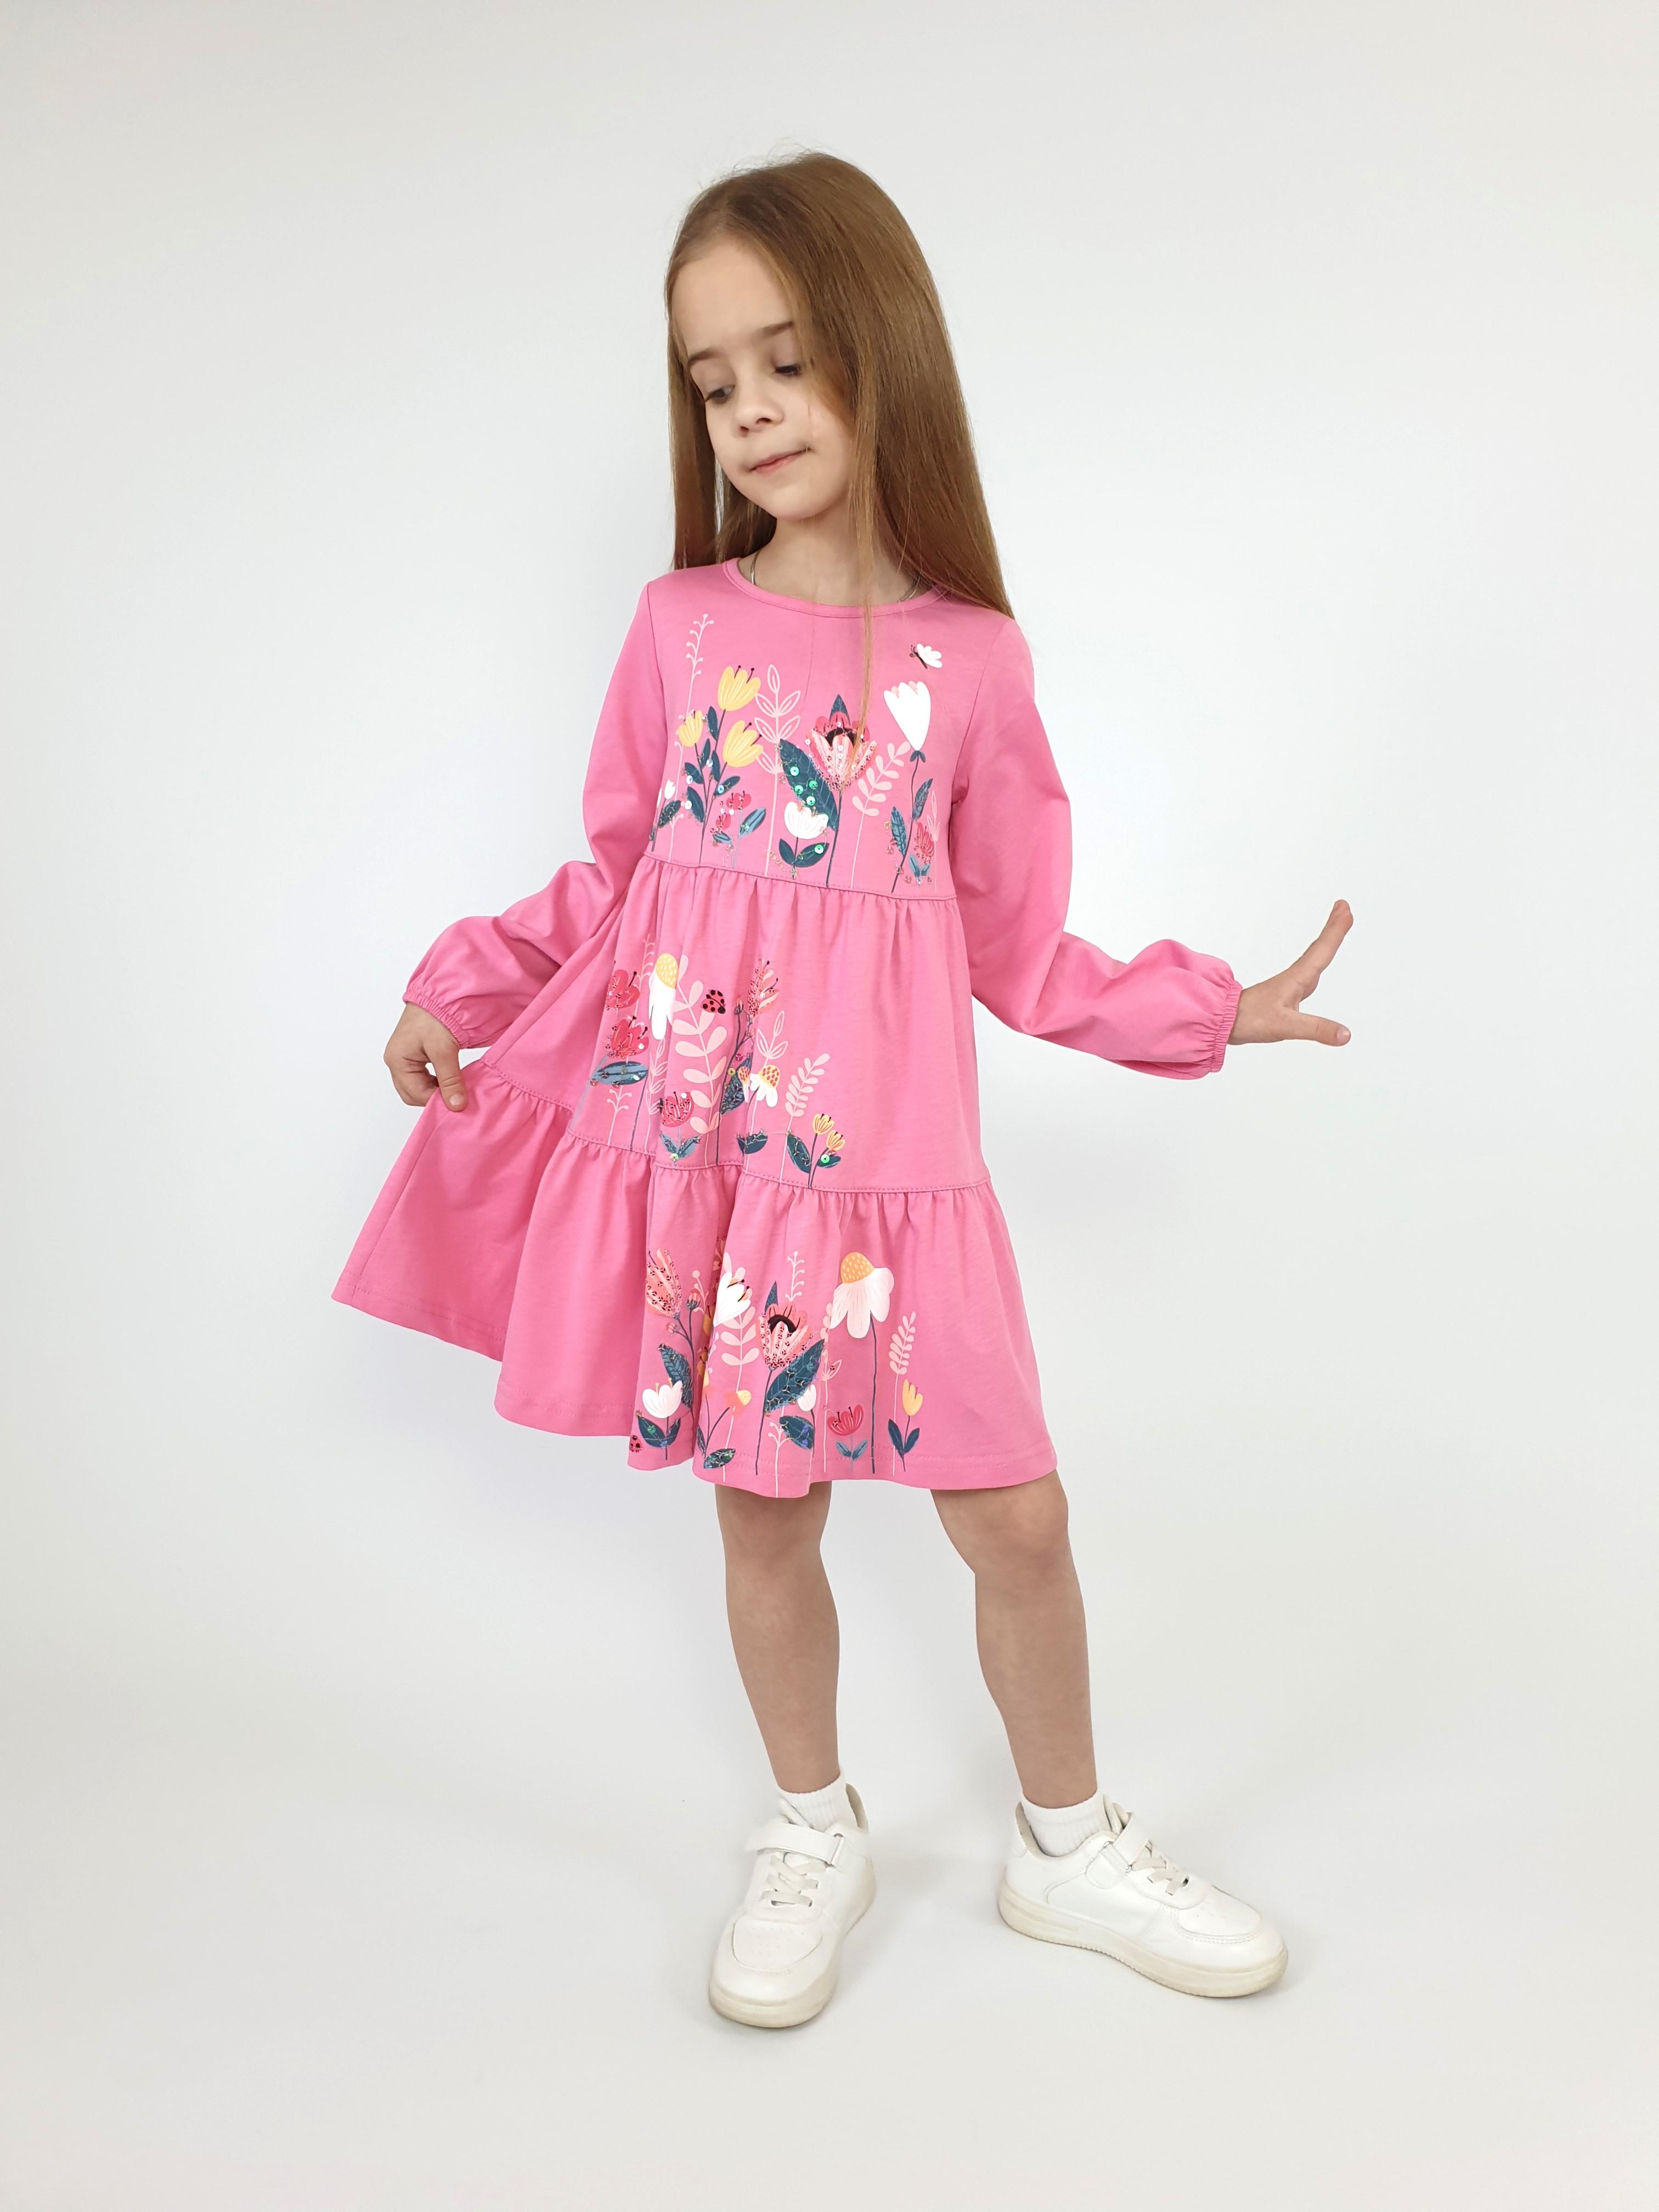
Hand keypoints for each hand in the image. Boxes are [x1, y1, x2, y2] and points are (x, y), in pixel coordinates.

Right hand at [384, 1004, 467, 1108]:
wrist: (439, 994)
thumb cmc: (435, 1015)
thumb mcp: (444, 1050)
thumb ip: (450, 1079)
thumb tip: (456, 1105)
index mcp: (397, 1060)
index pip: (415, 1094)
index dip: (436, 1101)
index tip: (457, 1104)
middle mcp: (396, 1061)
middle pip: (413, 1094)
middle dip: (433, 1098)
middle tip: (456, 1097)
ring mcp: (404, 1058)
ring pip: (418, 1087)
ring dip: (435, 1090)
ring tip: (455, 1088)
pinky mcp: (415, 1055)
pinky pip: (423, 1077)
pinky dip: (436, 1082)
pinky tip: (450, 1079)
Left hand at [1228, 900, 1352, 1046]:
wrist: (1224, 1021)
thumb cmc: (1251, 1020)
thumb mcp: (1286, 1026)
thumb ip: (1317, 1029)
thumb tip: (1345, 1035)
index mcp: (1297, 979)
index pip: (1322, 950)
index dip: (1335, 931)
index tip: (1345, 910)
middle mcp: (1295, 977)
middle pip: (1319, 948)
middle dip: (1333, 928)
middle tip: (1344, 907)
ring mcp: (1290, 985)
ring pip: (1313, 958)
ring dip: (1326, 942)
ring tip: (1335, 928)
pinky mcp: (1285, 995)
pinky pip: (1307, 973)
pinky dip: (1316, 963)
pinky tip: (1316, 969)